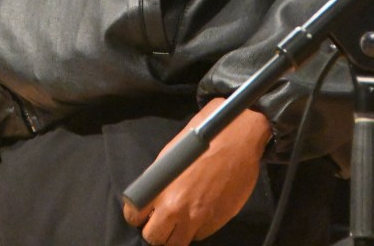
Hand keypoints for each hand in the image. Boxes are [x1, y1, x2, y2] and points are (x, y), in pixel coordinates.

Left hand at [123, 99, 270, 245]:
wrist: (239, 139)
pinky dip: (196, 229)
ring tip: (179, 221)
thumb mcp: (173, 152)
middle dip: (155, 230)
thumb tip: (151, 192)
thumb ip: (160, 177)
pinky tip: (199, 214)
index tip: (141, 213)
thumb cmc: (204, 138)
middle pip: (153, 237)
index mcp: (160, 185)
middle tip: (161, 220)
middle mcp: (176, 206)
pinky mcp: (216, 222)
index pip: (134, 215)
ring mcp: (197, 217)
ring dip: (175, 235)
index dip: (136, 216)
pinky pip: (199, 236)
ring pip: (176, 244)